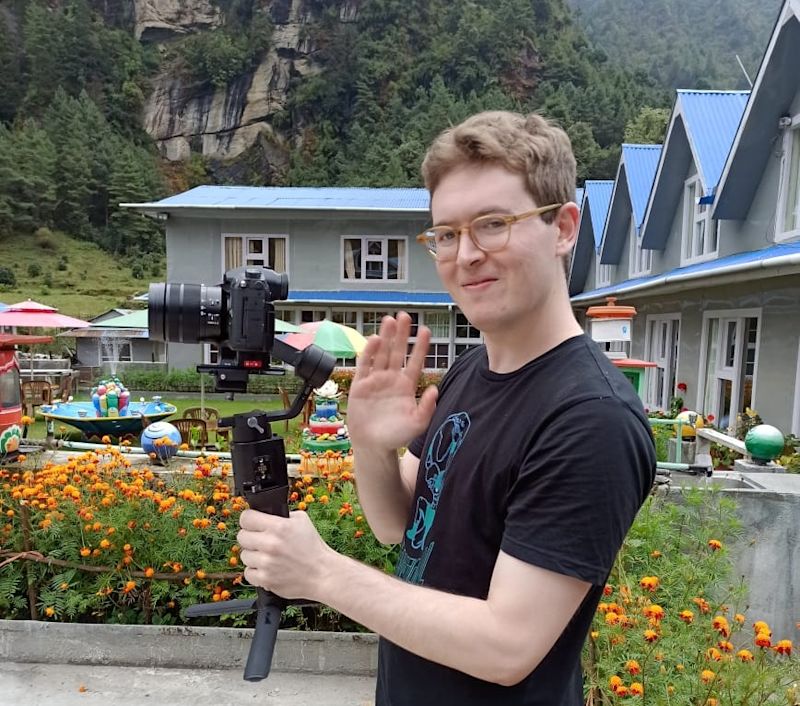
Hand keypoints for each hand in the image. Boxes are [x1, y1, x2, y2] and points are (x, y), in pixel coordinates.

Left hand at [237, 509, 333, 599]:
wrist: (322, 573)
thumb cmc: (313, 547)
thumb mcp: (302, 520)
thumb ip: (281, 515)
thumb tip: (264, 514)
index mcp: (279, 526)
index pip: (246, 518)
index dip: (249, 519)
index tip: (252, 522)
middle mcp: (270, 544)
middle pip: (241, 536)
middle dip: (250, 537)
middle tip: (261, 541)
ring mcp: (266, 563)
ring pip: (244, 555)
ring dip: (254, 555)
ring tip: (268, 557)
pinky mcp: (265, 579)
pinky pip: (248, 573)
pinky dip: (256, 572)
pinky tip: (267, 568)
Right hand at [346, 311, 437, 450]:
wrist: (373, 446)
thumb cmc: (396, 436)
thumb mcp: (417, 423)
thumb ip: (427, 408)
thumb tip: (435, 389)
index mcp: (406, 385)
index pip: (415, 361)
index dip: (419, 346)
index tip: (425, 330)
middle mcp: (391, 379)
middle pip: (397, 351)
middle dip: (401, 334)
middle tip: (404, 316)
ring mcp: (375, 380)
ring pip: (381, 354)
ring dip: (385, 337)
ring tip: (389, 320)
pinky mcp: (360, 385)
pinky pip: (365, 365)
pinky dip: (368, 353)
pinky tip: (374, 340)